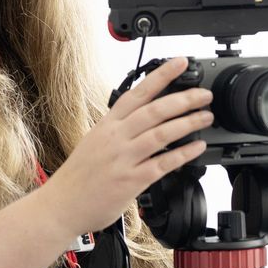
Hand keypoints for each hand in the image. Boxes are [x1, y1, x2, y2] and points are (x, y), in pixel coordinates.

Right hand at [38, 57, 212, 237]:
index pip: (137, 93)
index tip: (180, 62)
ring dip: (187, 123)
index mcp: (107, 125)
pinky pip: (162, 164)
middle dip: (183, 99)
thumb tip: (146, 116)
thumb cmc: (79, 176)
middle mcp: (115, 138)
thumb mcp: (95, 141)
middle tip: (204, 95)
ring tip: (206, 117)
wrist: (60, 205)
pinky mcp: (131, 181)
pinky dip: (183, 154)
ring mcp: (123, 159)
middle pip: (154, 111)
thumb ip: (120, 128)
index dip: (161, 76)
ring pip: (160, 134)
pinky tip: (197, 147)